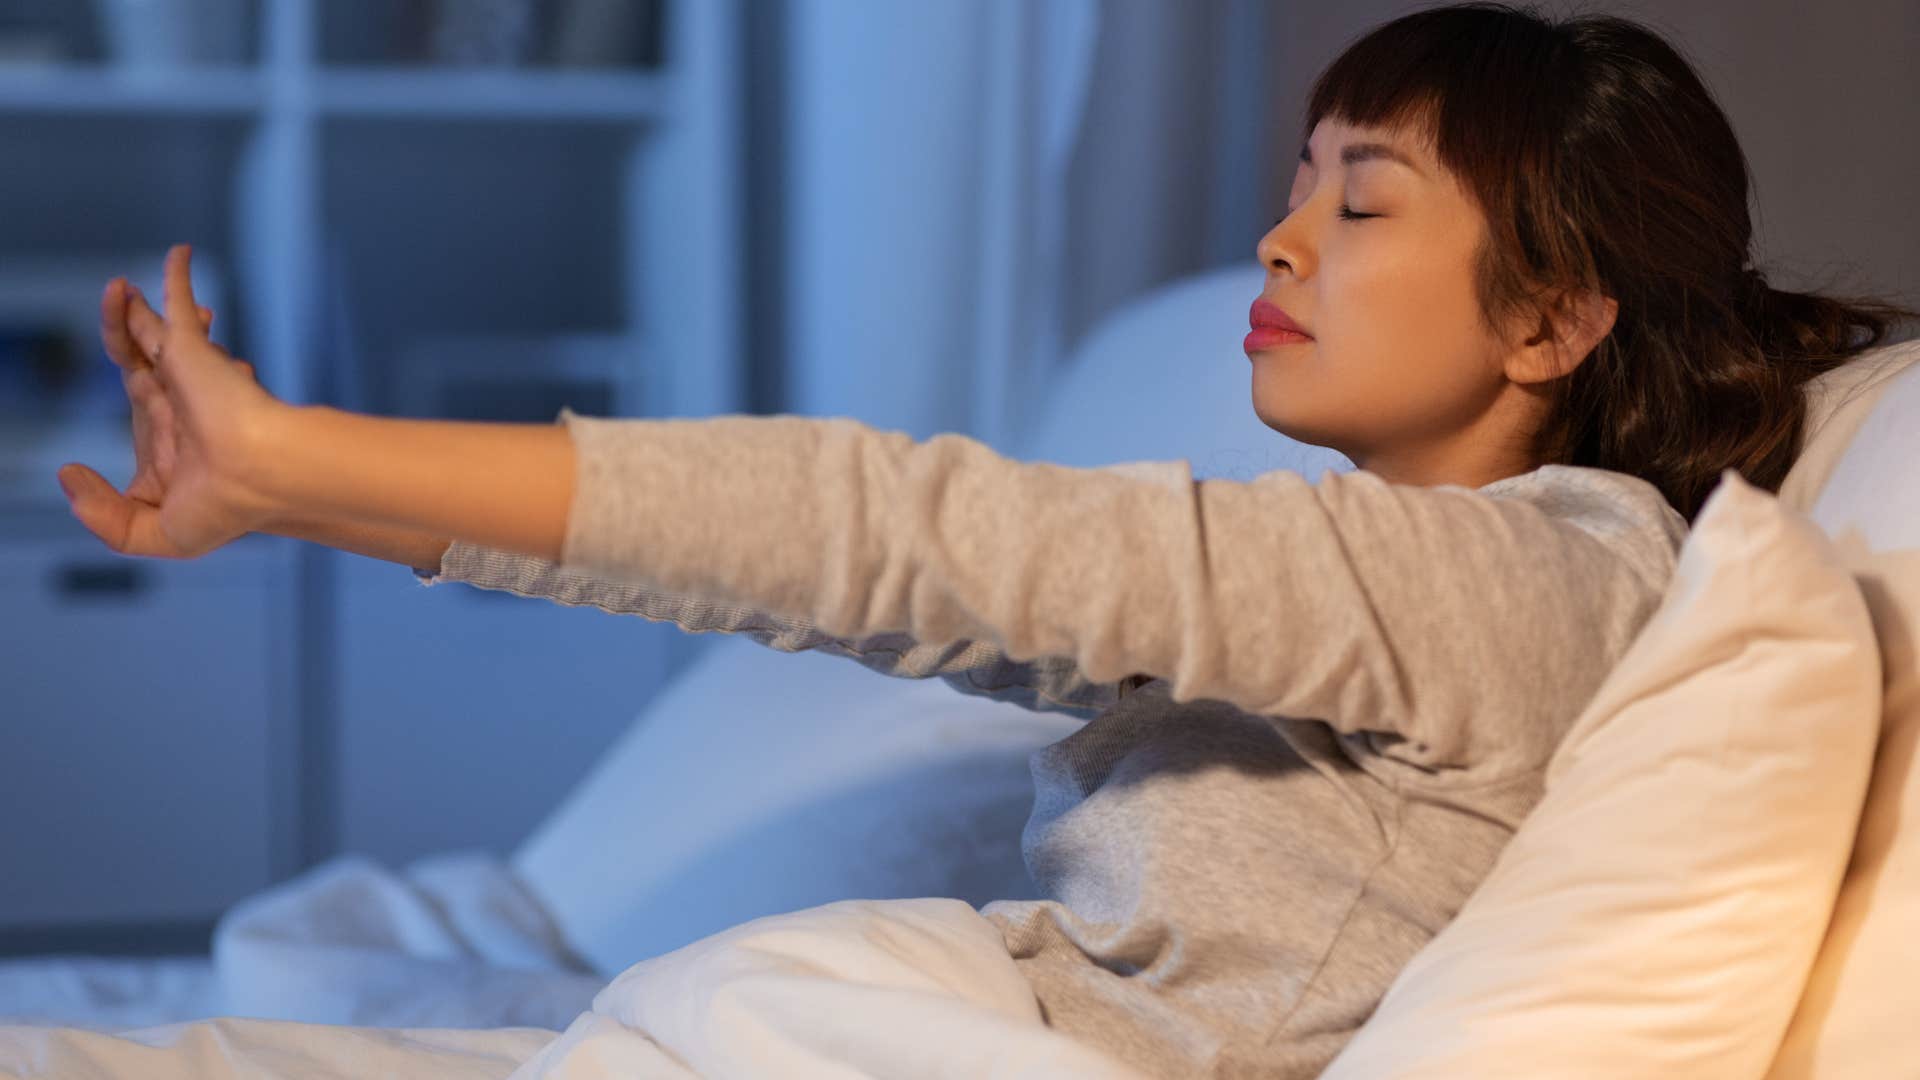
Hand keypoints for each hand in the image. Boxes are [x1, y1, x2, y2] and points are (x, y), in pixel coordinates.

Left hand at [58, 244, 291, 558]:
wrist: (260, 478)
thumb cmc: (224, 508)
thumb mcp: (149, 532)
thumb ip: (102, 516)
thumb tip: (67, 473)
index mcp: (171, 439)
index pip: (146, 404)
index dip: (141, 394)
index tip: (139, 391)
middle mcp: (179, 402)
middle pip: (142, 360)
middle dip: (134, 340)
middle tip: (125, 316)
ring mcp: (188, 373)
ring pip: (151, 330)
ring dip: (137, 310)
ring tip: (119, 289)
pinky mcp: (193, 349)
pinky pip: (176, 303)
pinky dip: (176, 276)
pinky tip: (177, 253)